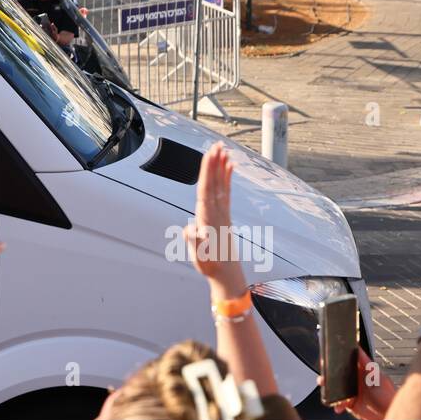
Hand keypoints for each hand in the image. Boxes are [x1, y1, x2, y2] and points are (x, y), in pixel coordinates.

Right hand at [183, 142, 245, 294]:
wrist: (227, 274)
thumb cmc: (209, 265)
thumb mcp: (198, 256)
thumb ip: (194, 241)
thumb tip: (191, 228)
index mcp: (208, 218)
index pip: (206, 189)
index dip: (208, 172)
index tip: (210, 156)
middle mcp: (217, 212)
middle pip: (215, 183)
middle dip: (216, 163)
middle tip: (218, 145)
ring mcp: (222, 213)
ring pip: (221, 184)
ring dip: (222, 166)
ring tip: (223, 150)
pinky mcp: (225, 215)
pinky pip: (226, 192)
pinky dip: (227, 178)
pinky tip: (229, 167)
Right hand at [327, 349, 396, 419]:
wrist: (387, 415)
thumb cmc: (388, 397)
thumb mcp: (378, 377)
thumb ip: (368, 365)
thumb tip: (359, 350)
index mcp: (363, 371)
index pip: (348, 361)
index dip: (339, 358)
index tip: (330, 356)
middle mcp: (356, 381)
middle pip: (339, 373)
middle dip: (330, 373)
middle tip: (325, 373)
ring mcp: (352, 391)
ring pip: (335, 387)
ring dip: (329, 388)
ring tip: (327, 387)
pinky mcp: (350, 403)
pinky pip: (338, 401)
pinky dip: (337, 403)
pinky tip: (338, 405)